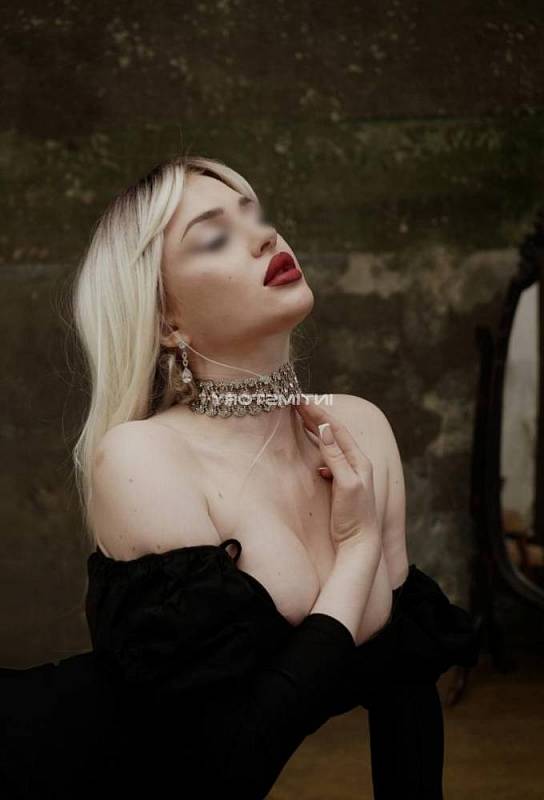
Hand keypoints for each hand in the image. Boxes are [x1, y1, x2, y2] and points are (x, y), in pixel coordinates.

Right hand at [295, 395, 379, 548]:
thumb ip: (335, 457)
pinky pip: (328, 460)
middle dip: (315, 417)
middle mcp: (356, 463)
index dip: (317, 413)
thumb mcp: (345, 484)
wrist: (360, 545)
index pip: (335, 429)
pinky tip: (311, 456)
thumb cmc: (354, 517)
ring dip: (316, 432)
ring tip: (301, 420)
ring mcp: (350, 474)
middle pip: (333, 434)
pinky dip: (317, 452)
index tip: (300, 400)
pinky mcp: (342, 485)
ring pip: (330, 446)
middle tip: (296, 403)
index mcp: (359, 460)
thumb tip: (324, 429)